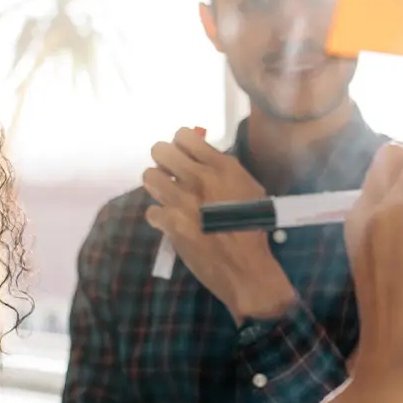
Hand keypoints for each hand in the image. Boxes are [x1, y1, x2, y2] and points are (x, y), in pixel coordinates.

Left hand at [143, 127, 295, 322]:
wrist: (245, 267)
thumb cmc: (253, 228)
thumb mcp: (249, 190)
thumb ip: (225, 172)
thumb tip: (203, 162)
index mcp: (221, 166)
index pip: (184, 135)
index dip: (179, 145)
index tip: (184, 157)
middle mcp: (198, 178)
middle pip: (159, 150)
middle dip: (163, 161)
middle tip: (171, 175)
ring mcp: (181, 200)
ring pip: (149, 177)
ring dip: (157, 186)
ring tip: (168, 197)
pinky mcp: (170, 223)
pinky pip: (151, 210)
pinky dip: (159, 218)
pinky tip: (171, 224)